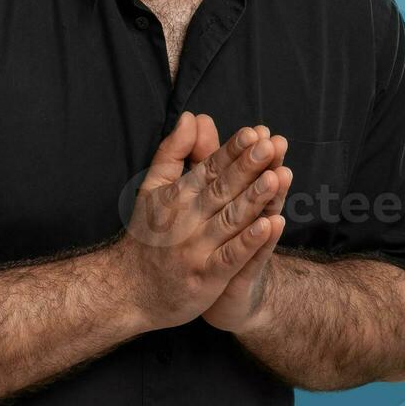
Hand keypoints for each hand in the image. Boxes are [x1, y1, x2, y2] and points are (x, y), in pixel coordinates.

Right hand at [112, 113, 283, 331]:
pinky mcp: (206, 277)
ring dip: (253, 199)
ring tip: (276, 178)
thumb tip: (191, 116)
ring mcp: (196, 248)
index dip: (232, 150)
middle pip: (222, 189)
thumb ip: (173, 151)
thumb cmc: (147, 235)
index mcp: (177, 195)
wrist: (128, 289)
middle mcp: (186, 219)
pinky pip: (231, 257)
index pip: (210, 167)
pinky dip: (250, 241)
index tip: (254, 132)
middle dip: (247, 166)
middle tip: (270, 145)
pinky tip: (269, 225)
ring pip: (230, 219)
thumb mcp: (152, 187)